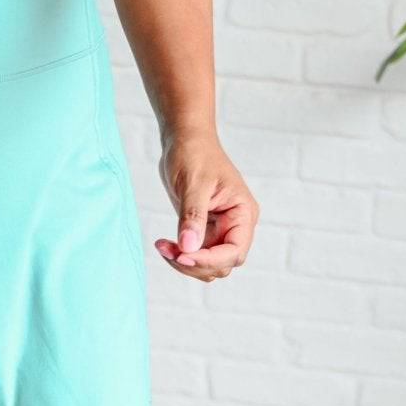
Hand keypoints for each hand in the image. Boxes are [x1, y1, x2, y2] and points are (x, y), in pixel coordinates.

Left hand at [154, 126, 256, 282]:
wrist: (185, 140)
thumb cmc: (195, 154)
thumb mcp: (193, 184)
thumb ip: (192, 217)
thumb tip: (188, 248)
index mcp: (243, 213)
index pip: (234, 251)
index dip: (210, 260)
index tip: (183, 255)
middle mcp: (236, 225)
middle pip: (222, 264)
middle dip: (194, 263)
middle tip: (166, 250)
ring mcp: (220, 230)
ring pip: (208, 265)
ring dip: (185, 262)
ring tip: (162, 246)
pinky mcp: (203, 230)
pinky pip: (196, 254)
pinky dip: (180, 255)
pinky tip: (164, 244)